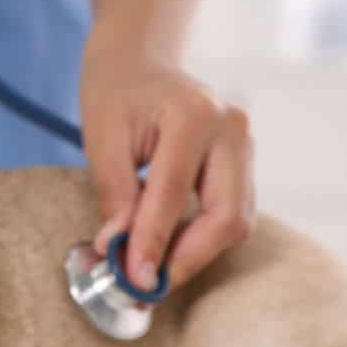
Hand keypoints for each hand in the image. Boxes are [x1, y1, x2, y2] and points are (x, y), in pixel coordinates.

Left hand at [80, 46, 254, 292]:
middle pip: (226, 216)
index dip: (153, 244)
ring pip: (237, 221)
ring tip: (153, 267)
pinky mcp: (245, 162)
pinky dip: (202, 237)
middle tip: (148, 285)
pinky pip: (233, 212)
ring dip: (196, 252)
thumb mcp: (101, 137)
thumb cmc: (116, 94)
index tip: (133, 281)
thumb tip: (117, 250)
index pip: (173, 195)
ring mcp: (246, 145)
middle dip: (188, 258)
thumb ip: (113, 194)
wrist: (140, 62)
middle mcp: (231, 129)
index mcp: (193, 115)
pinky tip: (169, 246)